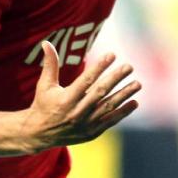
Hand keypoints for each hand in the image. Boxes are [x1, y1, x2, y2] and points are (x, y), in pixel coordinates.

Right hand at [22, 41, 140, 151]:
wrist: (40, 135)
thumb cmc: (43, 104)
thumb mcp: (45, 84)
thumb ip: (50, 64)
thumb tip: (46, 42)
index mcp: (65, 99)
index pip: (86, 80)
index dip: (99, 67)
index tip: (112, 55)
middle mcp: (76, 112)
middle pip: (100, 92)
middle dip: (115, 78)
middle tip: (129, 66)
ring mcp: (85, 124)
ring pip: (108, 107)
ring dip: (124, 95)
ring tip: (137, 84)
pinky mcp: (91, 133)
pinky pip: (110, 121)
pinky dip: (123, 112)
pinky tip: (134, 102)